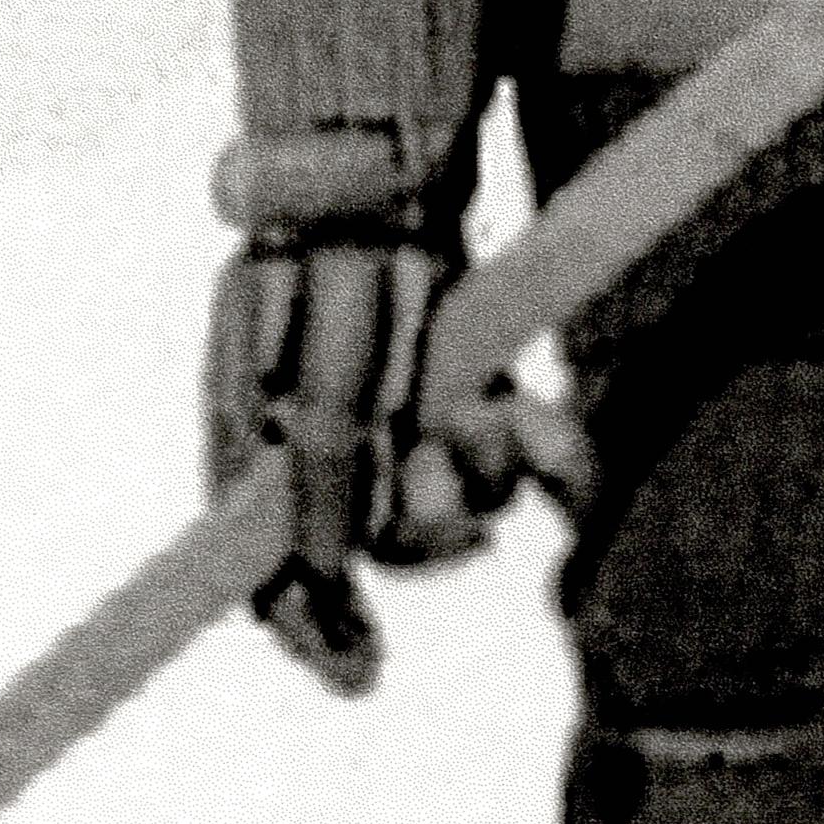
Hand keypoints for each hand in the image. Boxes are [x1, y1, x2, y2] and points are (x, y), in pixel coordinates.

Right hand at [205, 173, 587, 692]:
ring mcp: (408, 415)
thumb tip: (322, 565)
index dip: (313, 630)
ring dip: (486, 473)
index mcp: (268, 440)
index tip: (362, 673)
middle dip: (430, 531)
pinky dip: (554, 452)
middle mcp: (337, 440)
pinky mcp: (476, 388)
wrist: (398, 151)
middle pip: (384, 546)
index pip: (273, 571)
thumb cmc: (337, 242)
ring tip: (493, 413)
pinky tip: (556, 432)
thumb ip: (321, 452)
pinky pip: (529, 457)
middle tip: (457, 491)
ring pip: (461, 501)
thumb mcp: (319, 346)